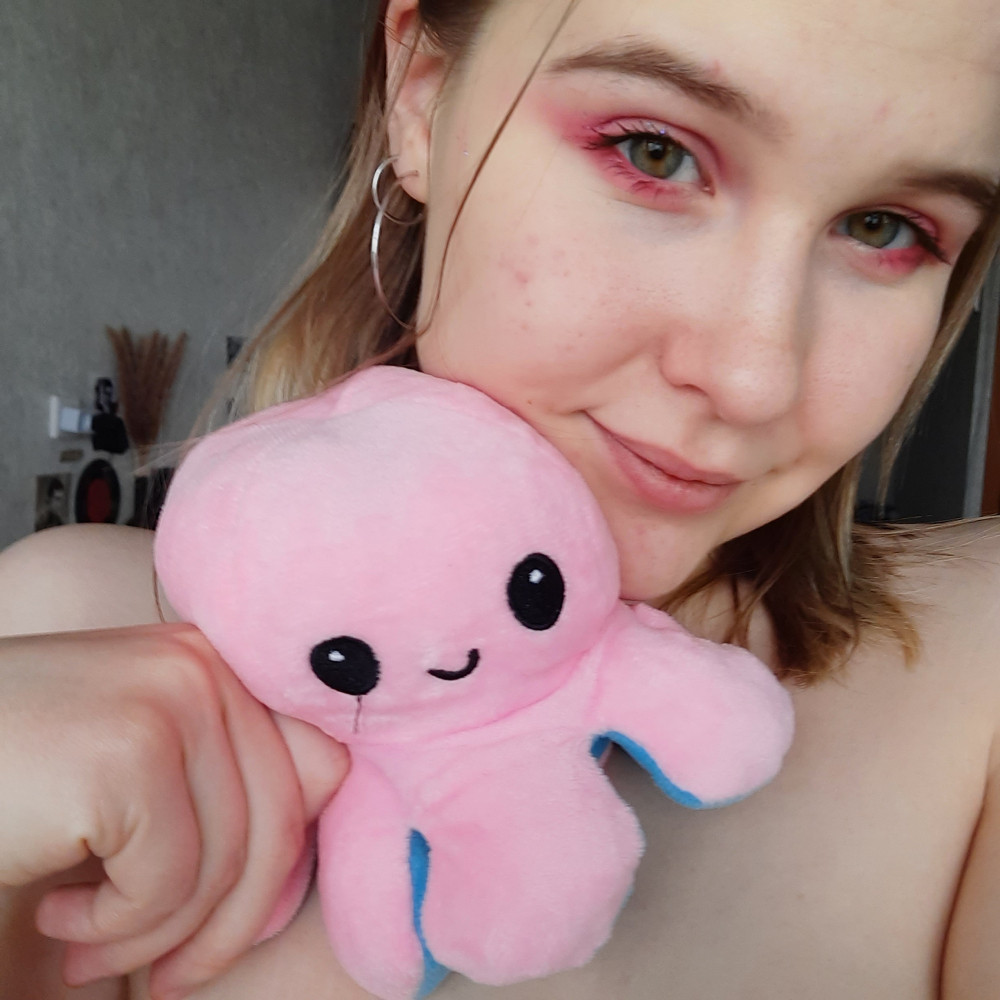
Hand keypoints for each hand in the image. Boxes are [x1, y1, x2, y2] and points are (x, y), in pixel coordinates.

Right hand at [0, 623, 347, 997]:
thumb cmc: (13, 777)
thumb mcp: (137, 768)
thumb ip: (224, 780)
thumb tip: (308, 837)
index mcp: (217, 663)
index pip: (319, 768)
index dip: (281, 862)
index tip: (220, 921)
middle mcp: (205, 667)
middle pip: (284, 822)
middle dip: (229, 925)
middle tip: (163, 978)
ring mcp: (172, 700)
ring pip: (230, 864)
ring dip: (156, 936)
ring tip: (85, 943)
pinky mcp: (127, 754)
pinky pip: (169, 883)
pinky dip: (113, 930)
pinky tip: (57, 917)